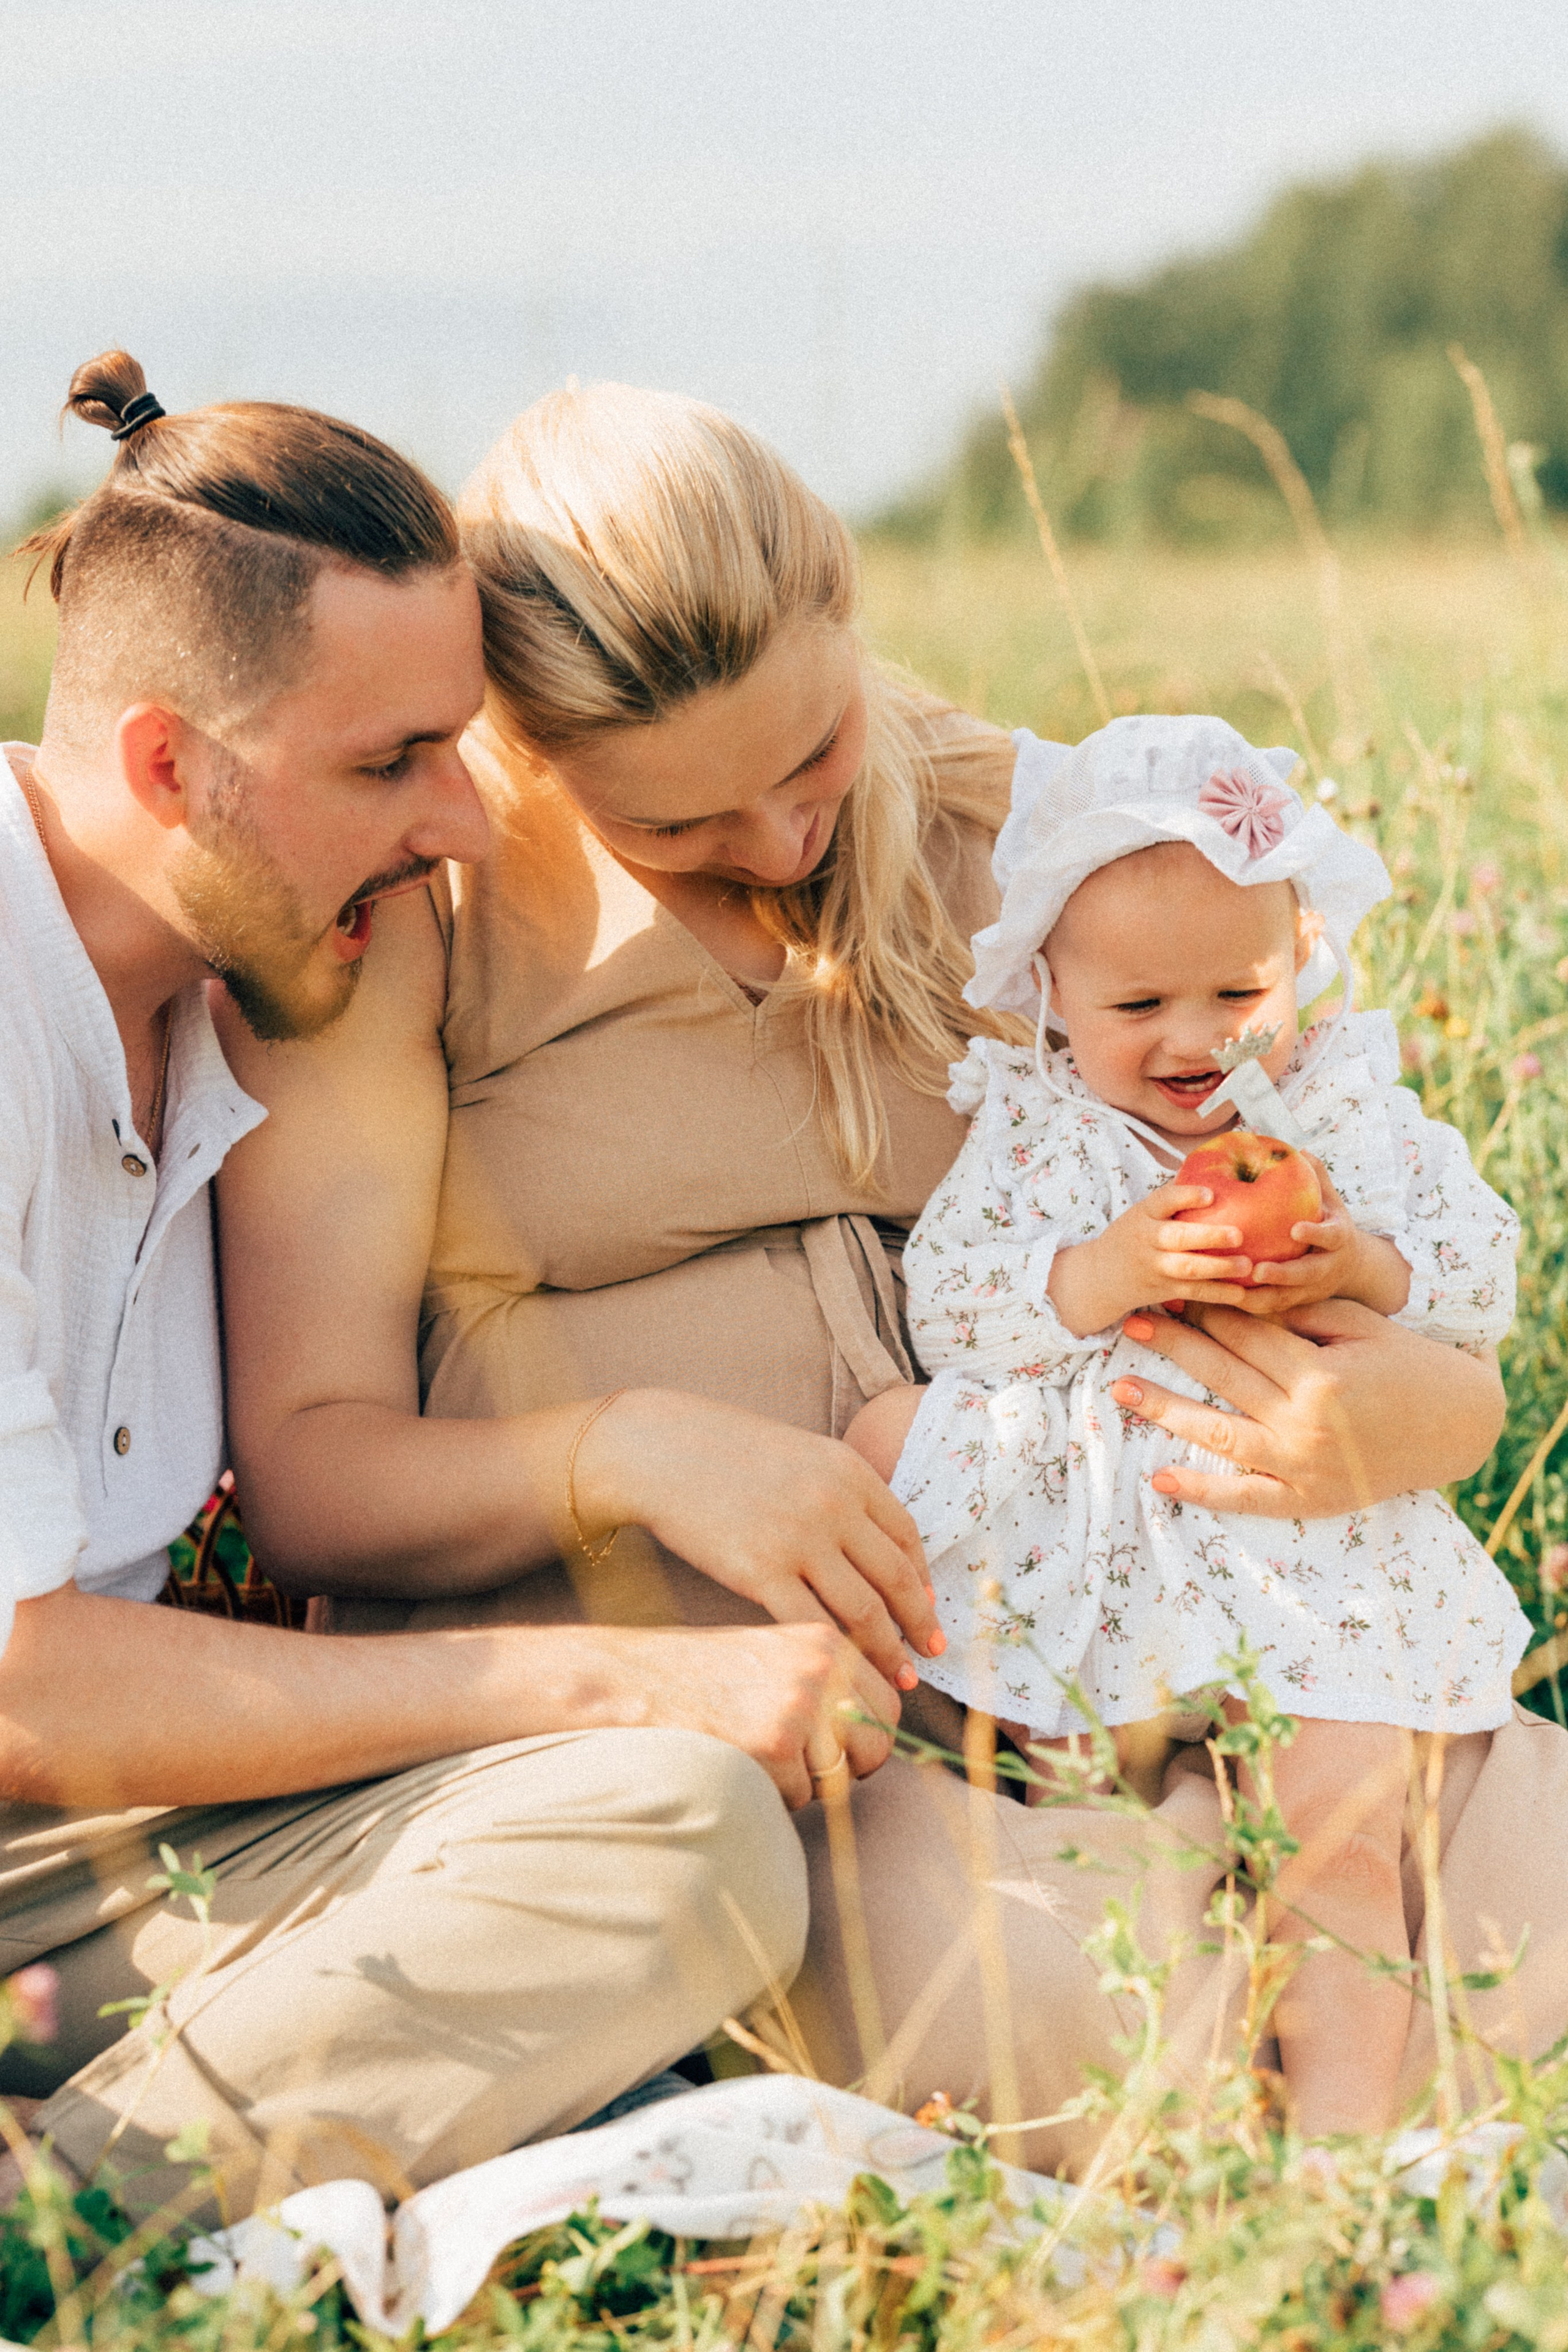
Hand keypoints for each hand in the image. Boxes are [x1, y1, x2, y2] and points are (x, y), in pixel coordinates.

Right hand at [577, 1392, 941, 1691]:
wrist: (659, 1450)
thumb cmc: (724, 1452)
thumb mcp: (800, 1456)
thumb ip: (841, 1494)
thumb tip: (877, 1550)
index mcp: (849, 1470)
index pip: (906, 1536)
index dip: (922, 1579)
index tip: (928, 1609)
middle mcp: (834, 1504)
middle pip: (895, 1578)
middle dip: (918, 1624)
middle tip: (930, 1655)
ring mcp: (799, 1539)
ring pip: (863, 1611)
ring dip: (887, 1651)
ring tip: (899, 1679)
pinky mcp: (760, 1572)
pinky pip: (811, 1624)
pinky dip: (836, 1656)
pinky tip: (843, 1676)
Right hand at [615, 1623, 899, 1809]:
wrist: (629, 1681)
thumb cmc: (697, 1675)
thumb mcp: (771, 1658)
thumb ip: (823, 1684)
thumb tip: (871, 1731)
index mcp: (825, 1641)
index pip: (887, 1706)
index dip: (868, 1739)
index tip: (846, 1752)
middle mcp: (821, 1668)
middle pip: (875, 1746)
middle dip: (847, 1770)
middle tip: (805, 1769)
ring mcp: (800, 1705)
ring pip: (834, 1778)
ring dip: (801, 1783)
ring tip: (753, 1752)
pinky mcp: (775, 1744)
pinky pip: (797, 1797)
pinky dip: (770, 1794)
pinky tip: (735, 1761)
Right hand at [1047, 1186, 1252, 1336]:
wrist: (1099, 1277)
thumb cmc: (1134, 1236)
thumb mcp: (1144, 1212)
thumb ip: (1173, 1195)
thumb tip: (1211, 1165)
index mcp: (1144, 1214)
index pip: (1163, 1201)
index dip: (1185, 1196)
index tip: (1210, 1194)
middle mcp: (1147, 1239)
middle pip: (1177, 1237)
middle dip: (1208, 1236)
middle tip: (1239, 1235)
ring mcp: (1154, 1267)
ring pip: (1187, 1268)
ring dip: (1218, 1267)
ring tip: (1247, 1265)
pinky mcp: (1163, 1290)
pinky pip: (1193, 1292)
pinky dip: (1218, 1293)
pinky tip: (1241, 1292)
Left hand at [1108, 1300, 1504, 1517]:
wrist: (1458, 1428)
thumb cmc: (1411, 1366)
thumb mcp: (1363, 1328)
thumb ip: (1304, 1314)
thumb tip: (1245, 1295)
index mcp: (1320, 1374)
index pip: (1248, 1336)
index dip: (1206, 1310)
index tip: (1172, 1290)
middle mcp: (1306, 1422)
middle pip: (1224, 1376)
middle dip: (1174, 1345)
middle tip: (1131, 1322)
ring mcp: (1303, 1465)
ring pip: (1219, 1434)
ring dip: (1166, 1409)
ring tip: (1120, 1388)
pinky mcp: (1307, 1498)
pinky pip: (1245, 1497)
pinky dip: (1202, 1490)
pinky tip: (1160, 1477)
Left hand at [1242, 1157, 1411, 1315]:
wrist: (1350, 1265)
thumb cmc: (1330, 1222)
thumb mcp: (1331, 1200)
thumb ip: (1316, 1177)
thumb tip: (1300, 1149)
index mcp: (1338, 1239)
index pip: (1330, 1237)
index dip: (1315, 1235)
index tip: (1296, 1229)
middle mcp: (1329, 1267)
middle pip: (1308, 1275)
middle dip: (1284, 1276)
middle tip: (1258, 1272)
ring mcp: (1314, 1289)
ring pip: (1289, 1298)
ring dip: (1263, 1298)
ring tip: (1235, 1293)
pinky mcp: (1300, 1303)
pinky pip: (1275, 1307)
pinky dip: (1253, 1305)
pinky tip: (1227, 1298)